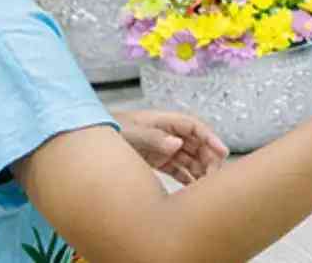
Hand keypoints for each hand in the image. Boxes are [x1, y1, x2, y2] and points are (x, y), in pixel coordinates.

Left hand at [114, 110, 230, 184]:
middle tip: (214, 176)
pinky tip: (193, 190)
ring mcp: (163, 148)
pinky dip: (187, 178)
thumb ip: (153, 138)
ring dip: (200, 170)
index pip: (194, 127)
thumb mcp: (131, 133)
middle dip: (208, 158)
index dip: (210, 138)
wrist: (89, 140)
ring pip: (189, 158)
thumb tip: (177, 144)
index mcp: (164, 121)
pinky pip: (178, 169)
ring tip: (206, 186)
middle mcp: (167, 134)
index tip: (222, 152)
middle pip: (195, 144)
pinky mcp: (157, 161)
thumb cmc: (111, 131)